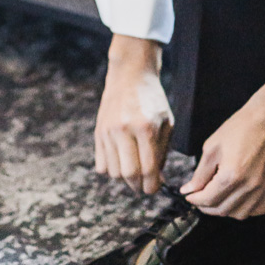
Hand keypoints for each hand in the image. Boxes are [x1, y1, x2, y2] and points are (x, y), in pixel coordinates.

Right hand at [95, 35, 173, 194]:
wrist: (130, 76)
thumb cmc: (152, 100)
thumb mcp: (166, 122)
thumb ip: (162, 152)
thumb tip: (157, 180)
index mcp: (146, 127)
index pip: (148, 168)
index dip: (152, 185)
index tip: (154, 189)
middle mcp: (124, 130)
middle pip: (129, 174)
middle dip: (138, 186)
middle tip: (144, 186)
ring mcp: (108, 131)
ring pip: (114, 172)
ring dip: (125, 178)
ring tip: (134, 169)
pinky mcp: (98, 133)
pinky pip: (101, 164)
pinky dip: (112, 169)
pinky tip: (122, 160)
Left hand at [180, 78, 264, 218]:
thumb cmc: (241, 127)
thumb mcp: (213, 147)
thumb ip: (200, 173)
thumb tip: (188, 190)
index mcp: (231, 176)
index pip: (207, 200)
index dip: (194, 200)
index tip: (190, 196)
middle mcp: (249, 186)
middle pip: (222, 210)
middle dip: (207, 206)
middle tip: (202, 197)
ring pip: (240, 214)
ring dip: (227, 209)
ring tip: (221, 196)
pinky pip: (260, 209)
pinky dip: (249, 208)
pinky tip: (242, 197)